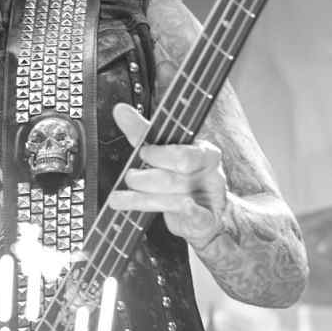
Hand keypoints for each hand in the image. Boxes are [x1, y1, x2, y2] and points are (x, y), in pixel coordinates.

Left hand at [107, 103, 229, 246]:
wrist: (206, 217)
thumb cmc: (183, 182)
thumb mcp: (164, 156)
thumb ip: (143, 135)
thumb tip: (120, 110)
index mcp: (204, 153)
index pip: (182, 151)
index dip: (159, 153)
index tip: (142, 152)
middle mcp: (210, 173)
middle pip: (177, 174)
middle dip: (147, 176)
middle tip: (131, 177)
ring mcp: (211, 197)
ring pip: (176, 198)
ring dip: (143, 198)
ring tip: (120, 198)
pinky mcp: (207, 220)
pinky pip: (197, 217)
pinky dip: (187, 213)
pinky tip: (173, 213)